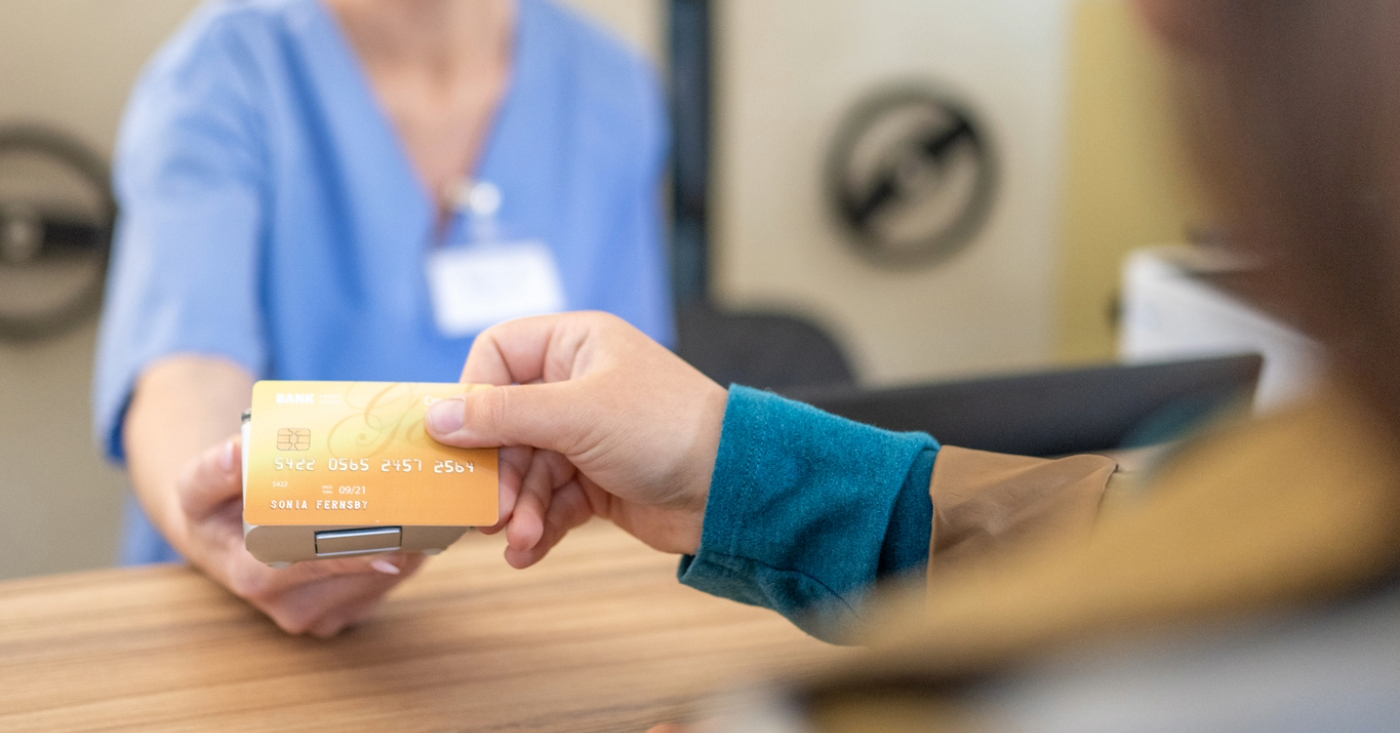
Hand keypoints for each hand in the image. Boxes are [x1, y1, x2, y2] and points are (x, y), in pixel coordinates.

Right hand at [175, 436, 426, 636]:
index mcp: (255, 576)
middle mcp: (292, 606)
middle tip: (425, 496)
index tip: (393, 540)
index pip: (312, 567)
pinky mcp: (351, 612)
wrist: (223, 539)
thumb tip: (237, 452)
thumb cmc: (213, 510)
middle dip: (394, 535)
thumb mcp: (195, 487)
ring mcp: (326, 614)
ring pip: (385, 577)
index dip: (353, 553)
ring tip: (424, 498)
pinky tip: (417, 518)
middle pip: (360, 570)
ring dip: (408, 541)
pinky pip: (392, 582)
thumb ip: (212, 472)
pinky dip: (408, 549)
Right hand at [426, 312, 728, 566]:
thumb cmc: (663, 429)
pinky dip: (537, 525)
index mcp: (575, 346)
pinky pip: (550, 501)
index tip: (459, 438)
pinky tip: (527, 553)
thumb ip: (501, 415)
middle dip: (496, 471)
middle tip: (486, 510)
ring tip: (516, 539)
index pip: (498, 355)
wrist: (732, 490)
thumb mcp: (576, 414)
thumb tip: (433, 416)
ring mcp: (587, 435)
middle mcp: (578, 385)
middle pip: (505, 423)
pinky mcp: (597, 481)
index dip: (473, 395)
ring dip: (516, 507)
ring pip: (525, 469)